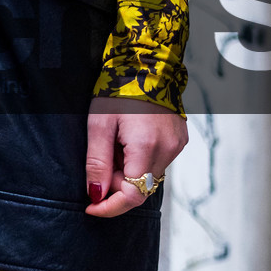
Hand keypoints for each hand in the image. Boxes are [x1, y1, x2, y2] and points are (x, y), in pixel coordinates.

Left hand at [85, 96, 187, 220]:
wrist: (146, 63)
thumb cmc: (118, 90)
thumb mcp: (99, 126)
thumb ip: (97, 163)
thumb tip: (96, 195)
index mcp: (147, 147)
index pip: (132, 196)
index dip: (110, 207)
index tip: (91, 205)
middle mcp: (168, 150)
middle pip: (140, 188)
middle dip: (116, 184)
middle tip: (102, 160)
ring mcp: (177, 145)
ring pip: (149, 176)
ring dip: (128, 172)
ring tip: (116, 146)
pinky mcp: (179, 140)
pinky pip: (158, 163)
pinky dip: (140, 161)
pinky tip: (130, 141)